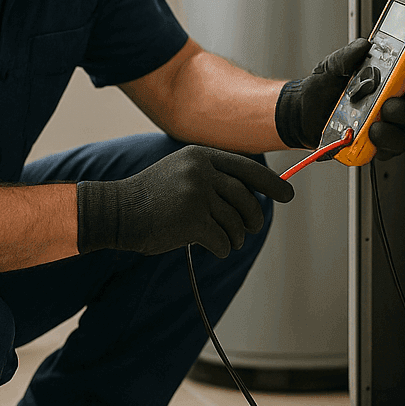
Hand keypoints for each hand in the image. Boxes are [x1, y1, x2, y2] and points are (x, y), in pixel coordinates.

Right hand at [76, 145, 294, 257]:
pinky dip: (223, 249)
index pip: (247, 169)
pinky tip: (214, 248)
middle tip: (250, 229)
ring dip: (236, 237)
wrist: (117, 212)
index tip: (287, 195)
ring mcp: (196, 195)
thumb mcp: (182, 172)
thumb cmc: (151, 197)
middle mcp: (201, 172)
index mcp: (201, 156)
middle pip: (246, 199)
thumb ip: (213, 178)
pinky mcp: (191, 221)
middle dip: (253, 218)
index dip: (271, 183)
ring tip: (226, 240)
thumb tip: (252, 196)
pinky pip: (223, 241)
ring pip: (236, 223)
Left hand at [274, 39, 404, 160]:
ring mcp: (384, 127)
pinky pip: (385, 151)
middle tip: (389, 105)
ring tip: (375, 127)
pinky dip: (379, 147)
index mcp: (388, 83)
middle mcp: (390, 105)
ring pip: (402, 134)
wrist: (302, 112)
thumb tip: (363, 46)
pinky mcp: (373, 146)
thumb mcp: (332, 66)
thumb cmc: (323, 88)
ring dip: (392, 131)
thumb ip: (347, 55)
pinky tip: (367, 139)